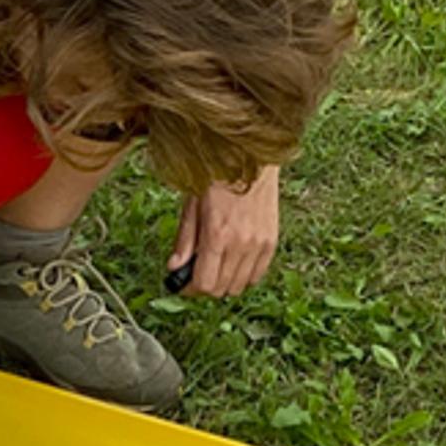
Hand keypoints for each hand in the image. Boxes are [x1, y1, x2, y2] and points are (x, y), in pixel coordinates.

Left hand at [167, 167, 281, 298]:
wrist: (250, 156)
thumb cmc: (218, 175)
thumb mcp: (192, 205)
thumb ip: (184, 241)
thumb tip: (175, 268)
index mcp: (217, 235)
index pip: (204, 284)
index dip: (190, 289)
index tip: (183, 284)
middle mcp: (241, 243)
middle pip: (221, 289)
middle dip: (205, 286)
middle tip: (196, 273)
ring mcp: (259, 243)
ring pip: (239, 287)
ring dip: (224, 283)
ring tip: (215, 267)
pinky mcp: (271, 240)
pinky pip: (257, 275)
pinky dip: (243, 275)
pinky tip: (233, 263)